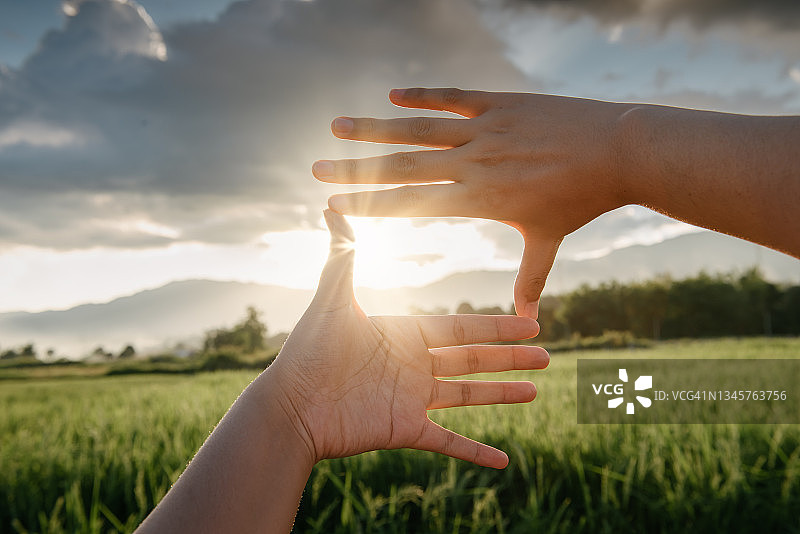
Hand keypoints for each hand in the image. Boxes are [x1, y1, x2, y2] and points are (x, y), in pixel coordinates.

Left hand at [267, 209, 548, 468]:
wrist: (289, 407)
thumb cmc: (308, 352)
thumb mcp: (332, 300)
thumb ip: (343, 256)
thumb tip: (331, 209)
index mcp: (404, 335)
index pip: (461, 327)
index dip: (496, 325)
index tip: (529, 321)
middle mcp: (413, 366)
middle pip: (472, 359)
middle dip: (510, 357)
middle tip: (547, 355)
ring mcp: (412, 400)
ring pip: (468, 397)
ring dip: (502, 395)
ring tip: (535, 391)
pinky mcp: (405, 431)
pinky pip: (449, 443)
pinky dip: (476, 453)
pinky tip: (504, 462)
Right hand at [312, 88, 631, 317]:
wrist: (618, 150)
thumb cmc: (581, 200)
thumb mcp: (548, 238)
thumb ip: (531, 277)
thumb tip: (528, 318)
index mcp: (478, 198)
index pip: (412, 203)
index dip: (370, 204)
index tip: (333, 203)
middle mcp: (473, 163)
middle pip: (402, 166)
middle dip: (355, 168)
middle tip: (317, 165)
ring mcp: (485, 129)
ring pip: (419, 128)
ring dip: (375, 127)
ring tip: (337, 125)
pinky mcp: (500, 102)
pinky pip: (452, 96)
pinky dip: (422, 95)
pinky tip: (392, 94)